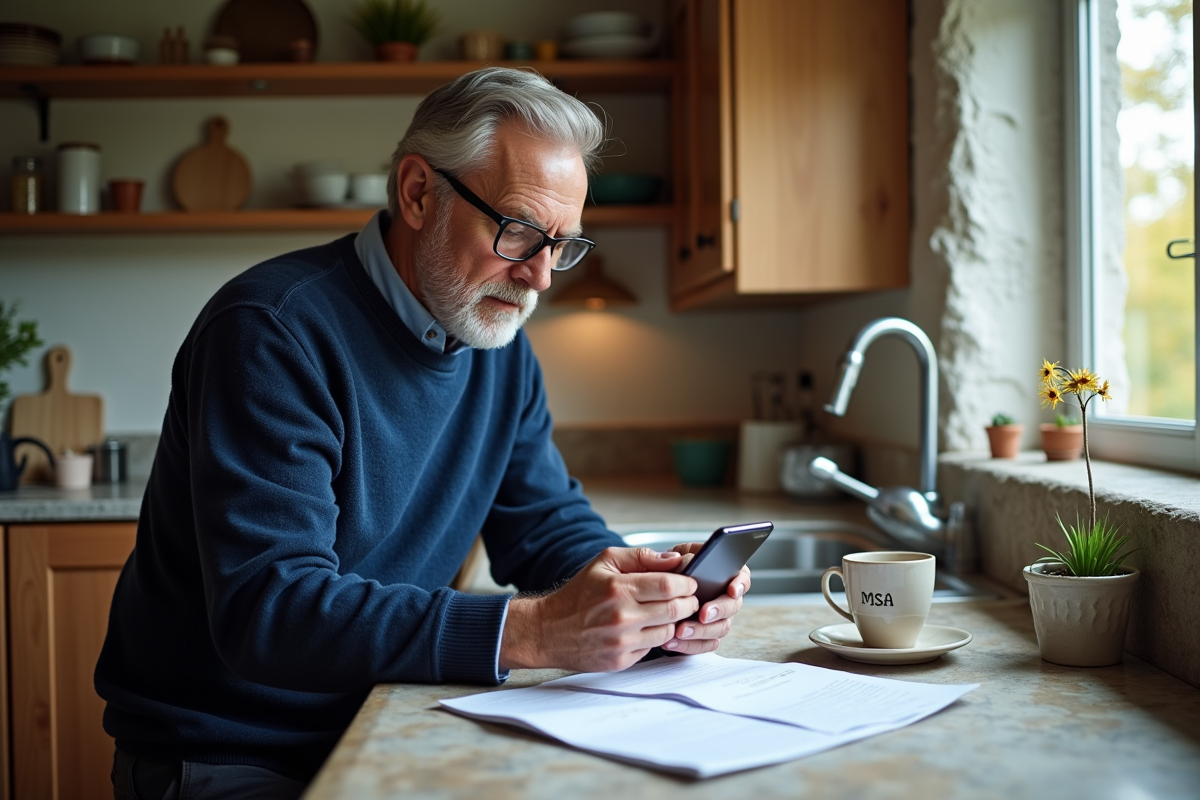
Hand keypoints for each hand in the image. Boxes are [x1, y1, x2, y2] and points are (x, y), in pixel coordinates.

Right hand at [500, 547, 698, 671]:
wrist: (548, 630)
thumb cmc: (578, 594)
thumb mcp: (604, 562)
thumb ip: (641, 557)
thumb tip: (674, 559)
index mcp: (618, 589)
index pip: (669, 586)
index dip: (686, 583)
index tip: (689, 582)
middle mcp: (621, 617)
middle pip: (675, 610)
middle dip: (688, 602)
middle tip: (687, 598)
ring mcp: (622, 642)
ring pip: (669, 632)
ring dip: (674, 622)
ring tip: (667, 612)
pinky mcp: (621, 661)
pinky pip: (652, 649)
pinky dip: (655, 638)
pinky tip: (647, 628)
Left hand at [660, 541, 750, 655]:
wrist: (650, 596)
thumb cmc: (664, 572)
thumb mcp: (669, 557)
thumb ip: (673, 556)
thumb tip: (679, 560)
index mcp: (721, 572)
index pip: (742, 576)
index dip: (740, 584)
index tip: (731, 590)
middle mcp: (723, 596)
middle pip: (734, 605)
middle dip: (719, 610)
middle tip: (703, 614)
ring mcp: (716, 618)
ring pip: (721, 628)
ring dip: (702, 630)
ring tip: (680, 630)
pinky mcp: (705, 636)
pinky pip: (706, 644)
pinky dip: (690, 645)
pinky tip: (672, 641)